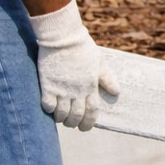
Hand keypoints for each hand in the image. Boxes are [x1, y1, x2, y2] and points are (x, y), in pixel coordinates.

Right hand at [28, 0, 119, 131]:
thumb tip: (116, 92)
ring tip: (60, 118)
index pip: (92, 111)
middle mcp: (77, 90)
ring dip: (61, 119)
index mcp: (91, 85)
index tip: (84, 128)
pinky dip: (49, 110)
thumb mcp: (99, 62)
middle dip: (74, 123)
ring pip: (62, 113)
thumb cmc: (82, 47)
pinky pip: (48, 105)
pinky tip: (49, 108)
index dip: (89, 122)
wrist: (63, 37)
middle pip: (76, 115)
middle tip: (70, 124)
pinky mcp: (48, 85)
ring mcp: (62, 88)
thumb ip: (106, 78)